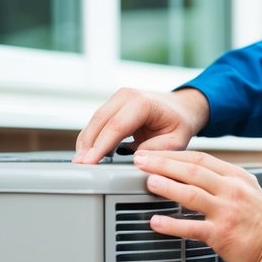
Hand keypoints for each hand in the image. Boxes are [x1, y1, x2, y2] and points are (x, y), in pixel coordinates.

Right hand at [73, 87, 209, 163]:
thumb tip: (136, 159)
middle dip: (88, 145)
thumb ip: (157, 150)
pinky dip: (91, 137)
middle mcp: (126, 96)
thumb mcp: (177, 140)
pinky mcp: (112, 105)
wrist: (181, 107)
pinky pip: (97, 122)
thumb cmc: (180, 123)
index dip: (101, 145)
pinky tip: (87, 153)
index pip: (116, 125)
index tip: (90, 162)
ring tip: (80, 162)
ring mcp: (117, 98)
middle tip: (80, 166)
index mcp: (142, 102)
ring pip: (94, 121)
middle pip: (100, 121)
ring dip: (86, 142)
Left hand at [133, 150, 261, 261]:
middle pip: (192, 170)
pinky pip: (191, 227)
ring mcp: (226, 212)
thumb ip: (224, 181)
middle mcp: (232, 190)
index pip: (201, 158)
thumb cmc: (261, 223)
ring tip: (148, 182)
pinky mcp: (221, 234)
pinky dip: (171, 225)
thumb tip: (195, 173)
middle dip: (162, 164)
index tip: (154, 154)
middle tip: (141, 162)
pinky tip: (156, 222)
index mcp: (237, 177)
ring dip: (166, 186)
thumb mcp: (249, 191)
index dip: (174, 154)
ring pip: (190, 194)